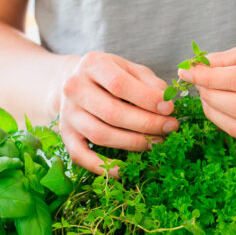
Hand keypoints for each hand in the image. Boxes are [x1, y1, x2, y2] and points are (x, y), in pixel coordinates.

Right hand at [58, 51, 177, 173]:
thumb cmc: (110, 76)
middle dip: (146, 124)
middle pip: (111, 112)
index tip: (169, 108)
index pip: (119, 84)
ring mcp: (68, 113)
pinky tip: (124, 170)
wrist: (75, 82)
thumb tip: (166, 104)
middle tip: (170, 128)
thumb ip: (149, 82)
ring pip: (100, 135)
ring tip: (157, 143)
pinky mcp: (65, 134)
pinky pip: (81, 156)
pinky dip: (101, 166)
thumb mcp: (130, 69)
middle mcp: (74, 88)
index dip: (147, 99)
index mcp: (92, 65)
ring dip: (133, 143)